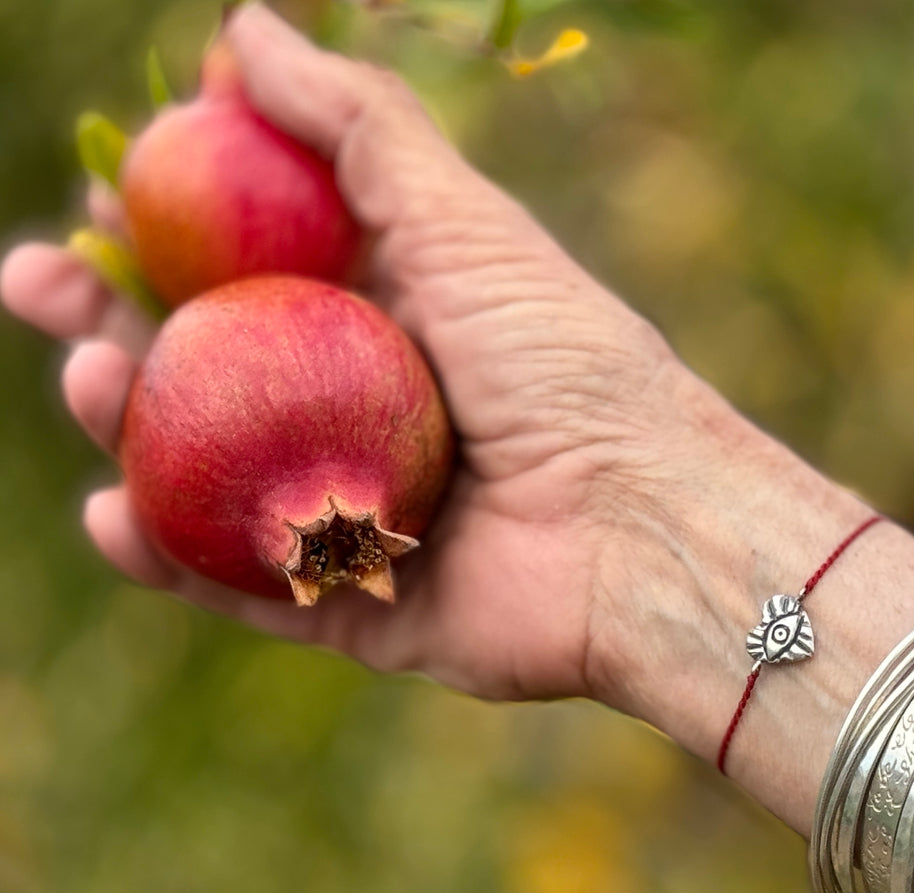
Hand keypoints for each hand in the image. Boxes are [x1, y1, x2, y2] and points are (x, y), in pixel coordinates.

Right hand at [1, 3, 703, 706]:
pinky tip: (113, 517)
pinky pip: (238, 585)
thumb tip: (242, 30)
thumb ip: (357, 131)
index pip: (246, 274)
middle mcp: (355, 415)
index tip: (107, 196)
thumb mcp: (465, 223)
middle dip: (111, 323)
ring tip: (91, 379)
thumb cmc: (567, 366)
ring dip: (128, 427)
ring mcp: (346, 512)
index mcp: (381, 324)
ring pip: (206, 473)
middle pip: (207, 369)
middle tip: (37, 284)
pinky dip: (169, 557)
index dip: (167, 235)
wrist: (642, 525)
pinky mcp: (348, 605)